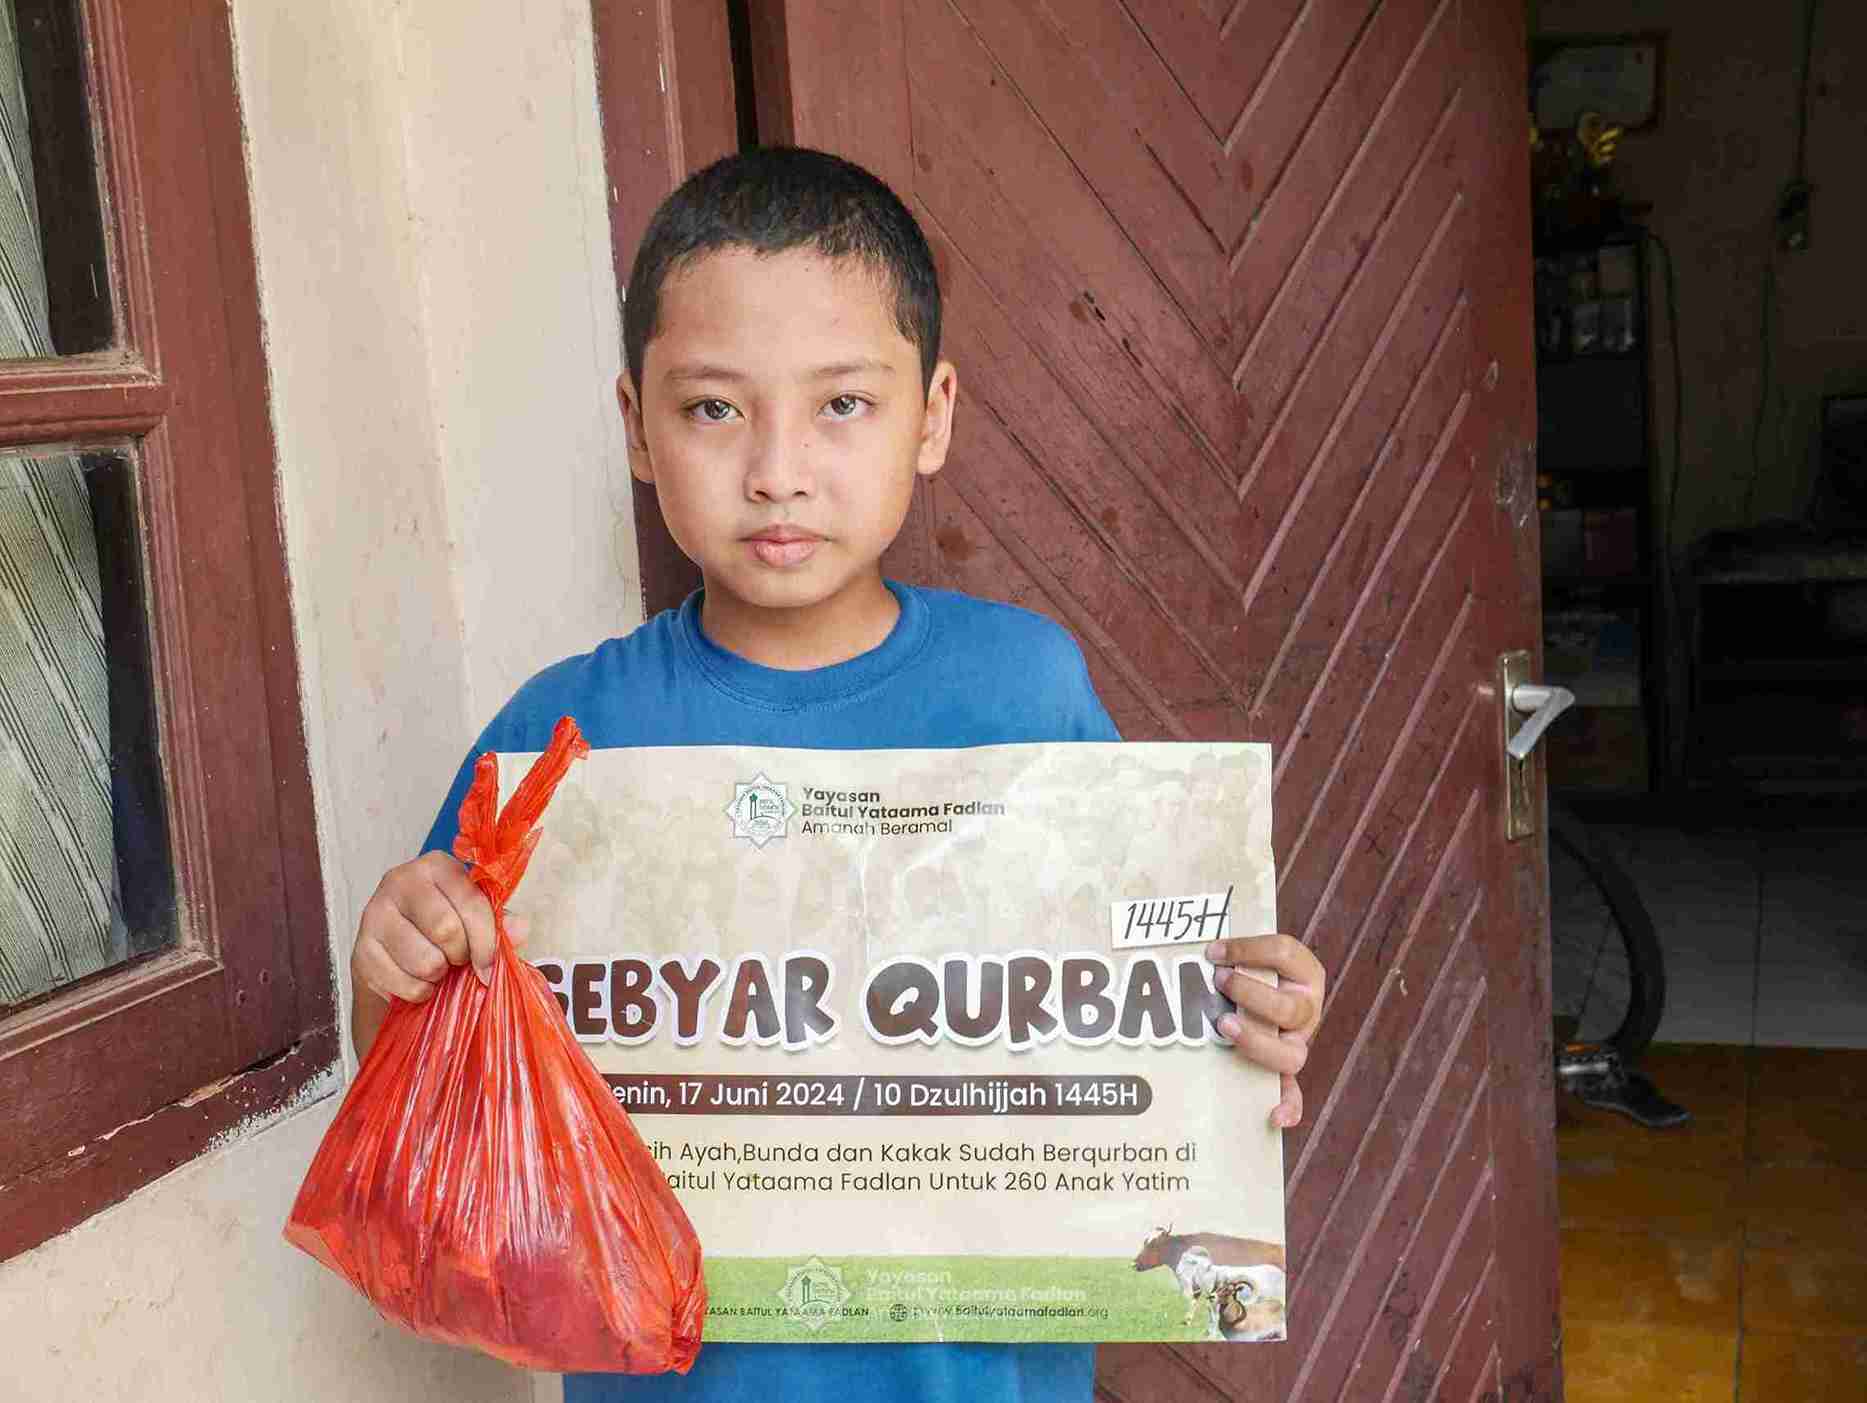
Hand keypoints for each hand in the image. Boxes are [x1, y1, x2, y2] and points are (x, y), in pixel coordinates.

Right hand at [352, 850, 529, 1001]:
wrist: (394, 957)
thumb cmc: (442, 931)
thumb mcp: (474, 919)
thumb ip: (499, 923)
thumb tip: (519, 928)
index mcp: (437, 865)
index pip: (470, 901)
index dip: (486, 940)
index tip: (489, 965)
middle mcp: (401, 880)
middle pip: (446, 929)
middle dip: (460, 955)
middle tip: (458, 960)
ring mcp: (375, 913)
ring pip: (425, 960)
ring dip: (439, 975)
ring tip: (437, 968)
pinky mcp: (361, 949)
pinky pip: (404, 983)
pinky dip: (418, 991)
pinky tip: (416, 980)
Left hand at [1205, 934, 1325, 1129]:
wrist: (1260, 997)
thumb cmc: (1248, 971)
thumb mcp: (1250, 956)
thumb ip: (1234, 951)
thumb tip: (1203, 947)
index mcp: (1304, 973)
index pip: (1285, 952)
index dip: (1248, 949)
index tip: (1212, 952)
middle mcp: (1306, 1009)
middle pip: (1290, 1008)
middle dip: (1252, 994)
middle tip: (1218, 981)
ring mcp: (1297, 1043)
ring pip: (1291, 1055)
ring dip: (1257, 1042)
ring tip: (1224, 1026)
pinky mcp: (1283, 1073)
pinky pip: (1293, 1096)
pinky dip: (1287, 1107)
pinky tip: (1273, 1116)